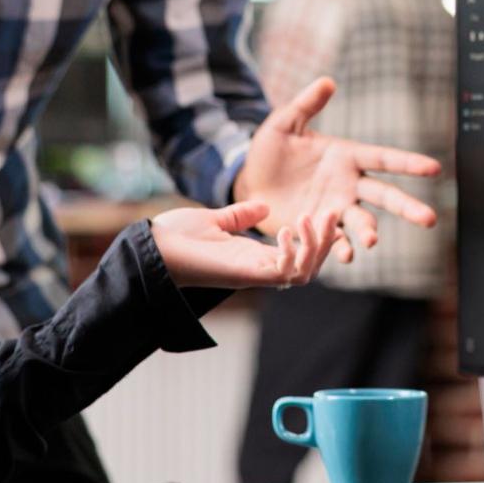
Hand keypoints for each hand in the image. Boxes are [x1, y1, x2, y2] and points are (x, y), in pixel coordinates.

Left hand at [152, 201, 340, 289]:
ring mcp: (252, 274)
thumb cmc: (176, 237)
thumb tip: (263, 208)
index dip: (317, 238)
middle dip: (324, 242)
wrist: (151, 246)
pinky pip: (281, 275)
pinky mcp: (242, 275)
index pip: (299, 255)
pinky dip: (290, 254)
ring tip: (312, 219)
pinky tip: (287, 230)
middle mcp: (258, 269)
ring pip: (302, 274)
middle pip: (308, 267)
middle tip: (332, 213)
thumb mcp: (215, 219)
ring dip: (314, 247)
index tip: (326, 212)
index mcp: (254, 257)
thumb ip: (239, 216)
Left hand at [234, 77, 441, 262]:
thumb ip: (306, 104)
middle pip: (384, 196)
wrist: (249, 182)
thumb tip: (327, 81)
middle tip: (429, 219)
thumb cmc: (270, 150)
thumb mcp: (285, 124)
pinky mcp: (318, 228)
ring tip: (371, 241)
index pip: (384, 159)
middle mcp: (348, 185)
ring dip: (369, 231)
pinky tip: (347, 256)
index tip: (434, 168)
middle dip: (407, 207)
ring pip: (362, 221)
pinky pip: (335, 240)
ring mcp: (335, 209)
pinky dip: (342, 248)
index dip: (408, 164)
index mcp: (347, 157)